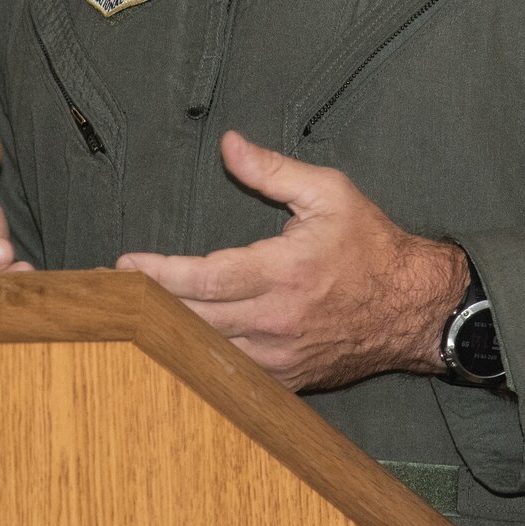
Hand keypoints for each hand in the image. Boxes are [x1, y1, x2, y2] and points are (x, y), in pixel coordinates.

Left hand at [116, 131, 467, 391]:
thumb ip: (273, 170)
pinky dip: (198, 366)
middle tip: (109, 293)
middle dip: (148, 307)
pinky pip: (231, 379)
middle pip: (195, 320)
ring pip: (207, 356)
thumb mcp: (329, 192)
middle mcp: (278, 320)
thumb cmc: (371, 245)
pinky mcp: (288, 380)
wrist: (415, 308)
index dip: (161, 274)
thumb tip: (229, 145)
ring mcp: (282, 358)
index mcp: (284, 271)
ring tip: (128, 320)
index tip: (126, 264)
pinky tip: (169, 354)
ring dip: (166, 339)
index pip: (207, 277)